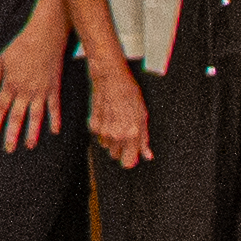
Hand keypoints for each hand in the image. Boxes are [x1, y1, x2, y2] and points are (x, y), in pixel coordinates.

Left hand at [0, 12, 68, 152]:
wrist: (45, 35)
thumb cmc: (22, 45)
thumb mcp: (1, 59)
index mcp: (10, 83)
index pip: (0, 107)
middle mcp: (25, 90)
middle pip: (16, 116)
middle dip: (12, 134)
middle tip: (9, 149)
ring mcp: (41, 90)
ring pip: (36, 116)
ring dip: (32, 132)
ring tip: (30, 145)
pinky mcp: (54, 88)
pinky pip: (55, 107)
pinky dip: (55, 119)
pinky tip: (54, 131)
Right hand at [87, 53, 152, 168]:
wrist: (110, 77)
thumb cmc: (129, 93)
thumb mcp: (143, 116)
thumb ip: (144, 139)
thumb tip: (147, 155)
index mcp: (132, 133)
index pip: (128, 162)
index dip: (130, 159)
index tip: (132, 155)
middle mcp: (116, 135)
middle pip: (115, 156)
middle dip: (121, 148)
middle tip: (125, 132)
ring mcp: (103, 130)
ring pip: (106, 146)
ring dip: (111, 139)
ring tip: (117, 122)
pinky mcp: (93, 124)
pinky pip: (99, 136)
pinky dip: (103, 130)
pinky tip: (108, 117)